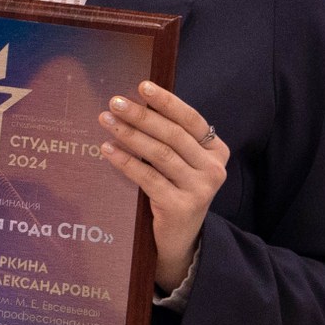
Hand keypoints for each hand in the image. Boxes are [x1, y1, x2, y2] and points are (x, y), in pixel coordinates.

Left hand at [97, 80, 227, 291]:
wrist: (180, 238)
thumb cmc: (175, 190)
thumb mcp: (181, 162)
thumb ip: (170, 137)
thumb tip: (136, 101)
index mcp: (217, 151)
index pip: (191, 120)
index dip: (166, 102)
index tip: (143, 86)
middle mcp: (214, 169)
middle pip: (173, 135)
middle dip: (142, 116)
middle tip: (115, 102)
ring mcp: (200, 190)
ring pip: (160, 154)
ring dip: (130, 135)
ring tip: (107, 121)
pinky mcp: (180, 207)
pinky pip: (148, 178)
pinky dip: (126, 161)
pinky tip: (108, 150)